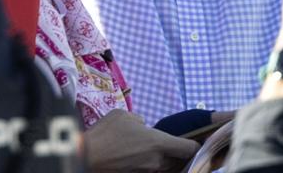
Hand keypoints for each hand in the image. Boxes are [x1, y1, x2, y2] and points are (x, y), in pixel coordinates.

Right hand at [83, 110, 198, 172]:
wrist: (85, 157)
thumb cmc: (105, 133)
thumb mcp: (124, 116)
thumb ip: (140, 121)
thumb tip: (142, 127)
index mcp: (159, 143)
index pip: (189, 148)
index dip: (196, 144)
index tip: (196, 140)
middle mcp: (157, 161)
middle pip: (178, 160)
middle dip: (178, 153)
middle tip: (173, 144)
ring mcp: (146, 172)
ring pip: (163, 167)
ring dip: (162, 160)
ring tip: (150, 149)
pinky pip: (148, 170)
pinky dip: (147, 165)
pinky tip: (136, 156)